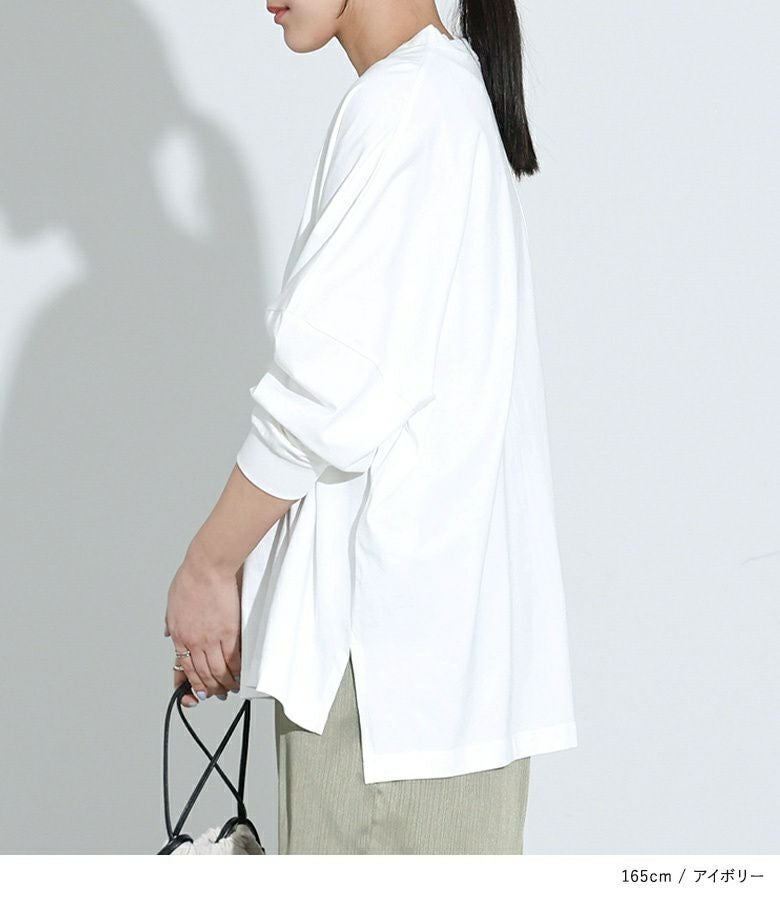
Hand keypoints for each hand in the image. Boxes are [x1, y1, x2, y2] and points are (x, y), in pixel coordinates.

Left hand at [164, 544, 241, 708]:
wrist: (207, 567)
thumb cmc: (191, 578)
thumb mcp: (171, 603)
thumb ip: (170, 621)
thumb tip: (167, 632)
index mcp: (178, 635)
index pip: (181, 667)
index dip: (188, 684)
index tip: (194, 692)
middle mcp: (193, 641)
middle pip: (201, 674)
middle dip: (209, 688)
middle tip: (216, 694)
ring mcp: (211, 639)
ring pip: (217, 671)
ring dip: (223, 684)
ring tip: (229, 689)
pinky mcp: (229, 633)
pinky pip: (233, 660)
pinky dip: (236, 671)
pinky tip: (239, 676)